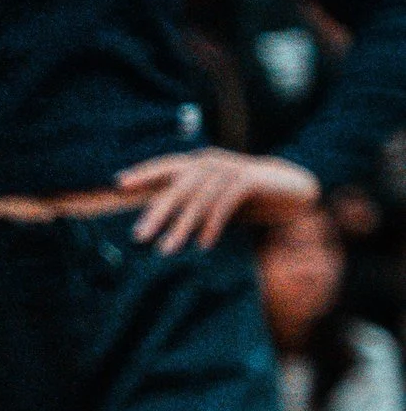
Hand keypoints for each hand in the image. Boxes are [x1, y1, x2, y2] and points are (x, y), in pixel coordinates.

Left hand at [115, 150, 320, 252]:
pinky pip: (224, 203)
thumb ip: (193, 202)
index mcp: (199, 163)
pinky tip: (204, 243)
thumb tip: (159, 221)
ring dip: (182, 225)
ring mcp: (230, 168)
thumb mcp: (216, 197)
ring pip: (198, 198)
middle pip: (177, 186)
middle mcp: (211, 162)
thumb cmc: (247, 195)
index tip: (119, 183)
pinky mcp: (249, 179)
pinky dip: (212, 224)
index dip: (143, 173)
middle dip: (157, 212)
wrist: (291, 186)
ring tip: (167, 248)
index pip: (165, 166)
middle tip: (139, 235)